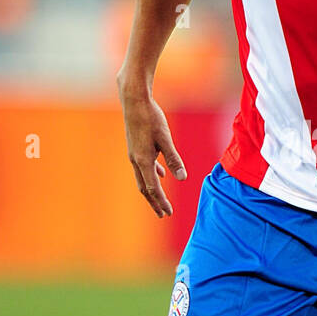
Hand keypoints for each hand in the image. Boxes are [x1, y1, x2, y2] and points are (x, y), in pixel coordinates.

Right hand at [119, 87, 185, 217]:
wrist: (134, 101)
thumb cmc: (151, 118)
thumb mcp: (165, 139)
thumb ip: (174, 159)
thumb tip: (182, 178)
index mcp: (143, 161)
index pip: (153, 188)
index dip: (161, 202)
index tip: (168, 213)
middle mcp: (136, 160)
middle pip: (145, 188)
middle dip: (154, 202)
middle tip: (163, 214)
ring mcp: (134, 154)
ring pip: (143, 178)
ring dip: (152, 190)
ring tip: (160, 200)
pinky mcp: (135, 147)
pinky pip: (143, 167)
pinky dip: (152, 174)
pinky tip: (161, 174)